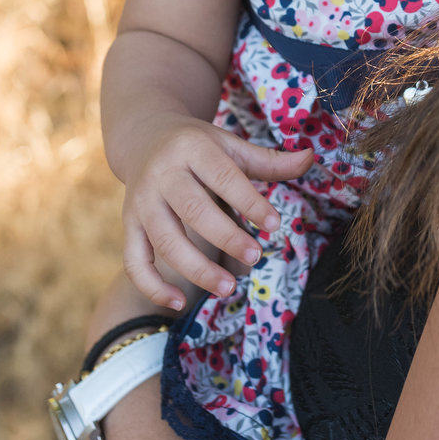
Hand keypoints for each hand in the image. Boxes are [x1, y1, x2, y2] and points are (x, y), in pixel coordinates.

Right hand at [121, 114, 313, 307]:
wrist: (144, 136)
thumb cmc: (199, 147)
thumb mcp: (231, 146)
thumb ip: (269, 160)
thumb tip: (311, 158)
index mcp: (192, 148)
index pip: (224, 177)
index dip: (250, 202)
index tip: (275, 225)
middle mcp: (162, 174)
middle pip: (193, 210)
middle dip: (226, 237)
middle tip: (256, 256)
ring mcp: (141, 201)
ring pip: (165, 240)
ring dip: (196, 268)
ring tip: (229, 288)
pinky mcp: (128, 225)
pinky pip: (134, 261)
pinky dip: (152, 285)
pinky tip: (179, 303)